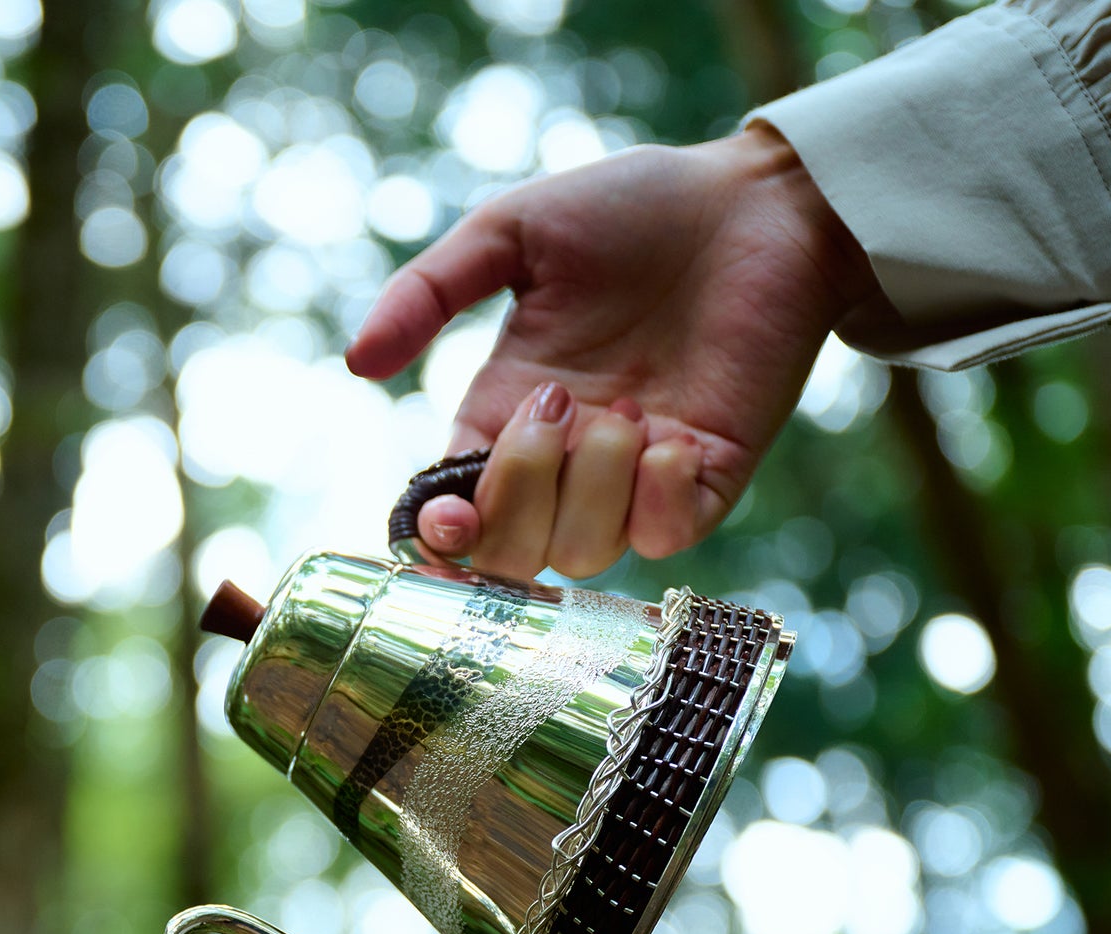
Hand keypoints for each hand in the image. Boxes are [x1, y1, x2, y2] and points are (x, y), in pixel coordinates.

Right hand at [346, 124, 876, 578]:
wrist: (754, 204)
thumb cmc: (634, 209)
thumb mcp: (513, 233)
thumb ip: (429, 291)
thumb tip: (356, 362)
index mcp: (506, 415)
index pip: (456, 512)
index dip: (442, 536)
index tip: (447, 515)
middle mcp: (565, 463)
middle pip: (509, 552)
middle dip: (520, 492)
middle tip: (557, 402)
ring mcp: (634, 481)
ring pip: (582, 553)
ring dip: (594, 481)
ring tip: (633, 403)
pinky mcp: (705, 482)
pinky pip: (664, 539)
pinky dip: (657, 497)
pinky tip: (674, 435)